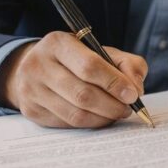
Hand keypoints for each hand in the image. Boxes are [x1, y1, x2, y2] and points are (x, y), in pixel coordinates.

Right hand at [0, 33, 147, 128]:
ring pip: (76, 114)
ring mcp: (31, 89)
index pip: (89, 66)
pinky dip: (90, 123)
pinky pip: (68, 123)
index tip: (133, 95)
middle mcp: (38, 65)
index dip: (114, 83)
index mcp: (58, 43)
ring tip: (117, 113)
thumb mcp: (101, 51)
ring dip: (103, 117)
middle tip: (128, 108)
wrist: (37, 67)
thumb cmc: (76, 59)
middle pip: (83, 94)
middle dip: (112, 105)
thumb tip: (136, 89)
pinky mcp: (31, 110)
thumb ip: (127, 64)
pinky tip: (100, 117)